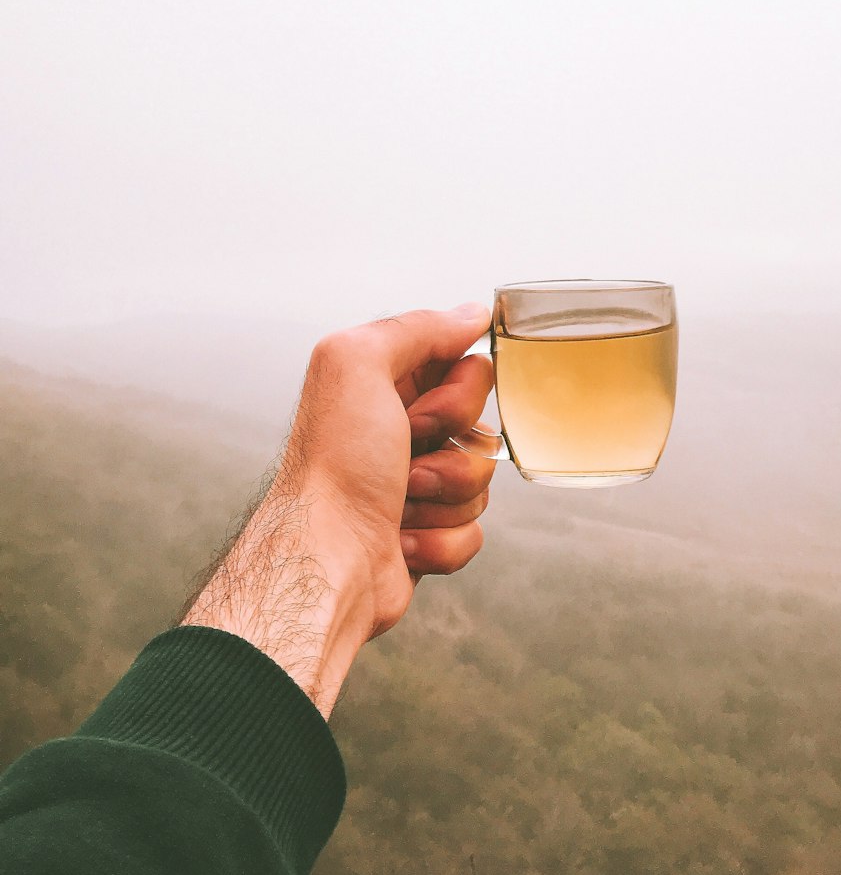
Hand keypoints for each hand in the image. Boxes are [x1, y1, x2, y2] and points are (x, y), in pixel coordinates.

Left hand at [182, 302, 495, 714]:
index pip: (466, 369)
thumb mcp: (360, 365)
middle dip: (452, 448)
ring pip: (481, 481)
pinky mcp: (424, 535)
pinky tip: (401, 542)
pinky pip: (473, 532)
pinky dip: (441, 541)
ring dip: (445, 498)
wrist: (326, 560)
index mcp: (382, 386)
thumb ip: (417, 327)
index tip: (418, 412)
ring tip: (399, 506)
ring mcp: (412, 487)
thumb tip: (473, 313)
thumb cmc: (335, 468)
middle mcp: (396, 432)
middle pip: (480, 426)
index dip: (457, 394)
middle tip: (406, 459)